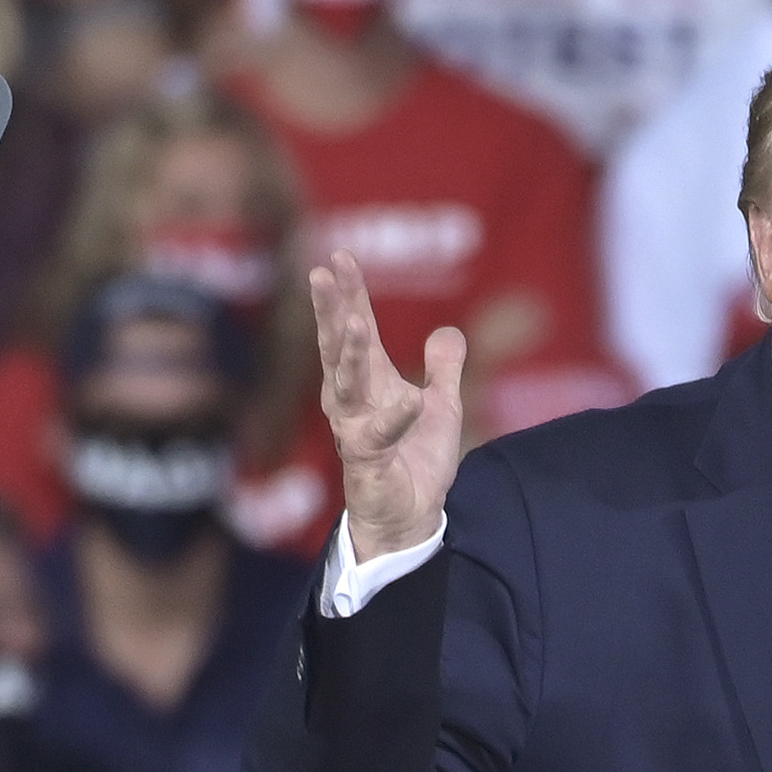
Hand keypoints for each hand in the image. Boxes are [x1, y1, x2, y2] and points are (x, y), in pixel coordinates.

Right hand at [311, 249, 466, 559]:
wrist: (413, 515)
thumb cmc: (417, 460)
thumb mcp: (442, 407)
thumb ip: (443, 369)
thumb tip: (449, 331)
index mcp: (369, 381)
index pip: (356, 328)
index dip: (350, 293)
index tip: (340, 255)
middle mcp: (353, 399)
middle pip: (338, 345)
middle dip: (331, 309)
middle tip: (323, 271)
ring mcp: (354, 428)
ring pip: (345, 384)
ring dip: (349, 354)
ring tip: (354, 322)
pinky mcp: (365, 460)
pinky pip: (377, 435)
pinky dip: (394, 418)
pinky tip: (409, 400)